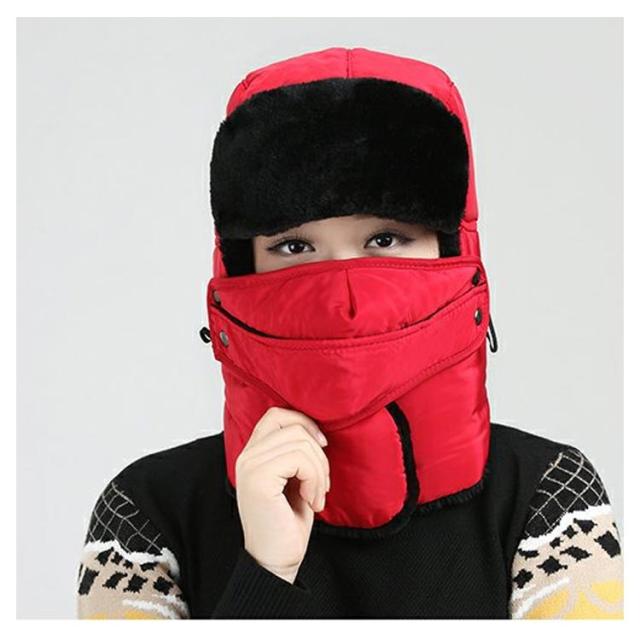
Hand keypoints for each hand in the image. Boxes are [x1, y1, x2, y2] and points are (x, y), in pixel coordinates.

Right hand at [235, 406, 329, 583]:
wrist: (276, 561)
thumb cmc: (287, 523)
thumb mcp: (293, 478)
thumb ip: (295, 451)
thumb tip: (316, 430)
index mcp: (253, 453)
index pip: (277, 414)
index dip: (305, 423)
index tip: (321, 447)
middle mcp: (246, 456)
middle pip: (294, 426)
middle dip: (318, 454)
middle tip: (321, 484)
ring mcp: (250, 466)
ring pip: (300, 442)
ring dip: (319, 471)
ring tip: (316, 495)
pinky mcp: (258, 479)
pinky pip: (299, 459)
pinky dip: (315, 479)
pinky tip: (311, 501)